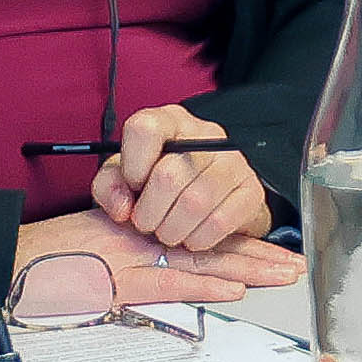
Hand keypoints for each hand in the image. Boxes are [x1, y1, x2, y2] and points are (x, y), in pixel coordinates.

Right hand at [10, 204, 286, 305]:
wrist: (9, 265)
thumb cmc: (46, 264)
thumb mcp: (95, 256)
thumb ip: (131, 264)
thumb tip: (163, 275)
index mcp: (140, 234)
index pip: (199, 239)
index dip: (239, 246)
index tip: (274, 253)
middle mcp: (143, 243)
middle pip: (210, 248)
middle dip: (257, 256)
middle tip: (297, 264)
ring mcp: (133, 262)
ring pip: (200, 262)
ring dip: (246, 269)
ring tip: (284, 274)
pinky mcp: (118, 284)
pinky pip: (167, 284)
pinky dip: (202, 287)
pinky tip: (234, 290)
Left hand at [87, 103, 269, 255]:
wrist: (209, 204)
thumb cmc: (159, 190)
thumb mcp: (124, 181)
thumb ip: (110, 187)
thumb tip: (123, 207)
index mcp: (170, 122)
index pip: (145, 128)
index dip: (133, 165)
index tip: (134, 186)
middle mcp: (205, 135)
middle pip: (168, 174)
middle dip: (149, 212)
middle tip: (146, 223)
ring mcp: (234, 162)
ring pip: (195, 202)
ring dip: (172, 230)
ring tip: (167, 232)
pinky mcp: (251, 190)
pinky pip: (220, 221)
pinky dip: (198, 239)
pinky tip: (191, 236)